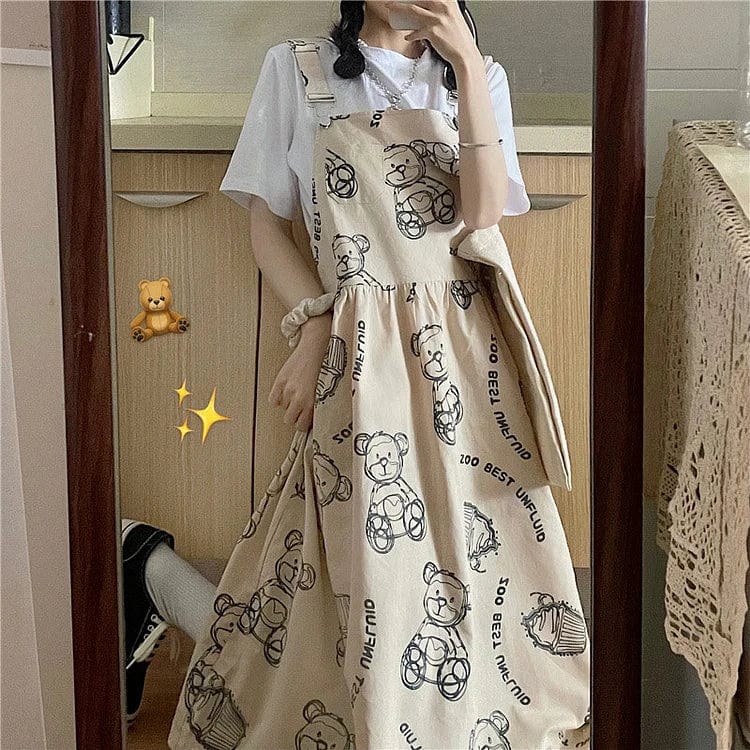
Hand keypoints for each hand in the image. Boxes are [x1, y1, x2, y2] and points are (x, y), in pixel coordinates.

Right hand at [268, 312, 331, 431]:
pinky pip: (273, 400)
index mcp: (312, 403)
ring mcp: (288, 389)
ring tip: (297, 396)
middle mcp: (299, 398)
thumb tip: (314, 416)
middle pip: (290, 420)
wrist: (319, 345)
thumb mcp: (327, 390)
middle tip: (302, 409)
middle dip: (296, 416)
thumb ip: (318, 404)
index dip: (304, 424)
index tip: (307, 420)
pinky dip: (278, 398)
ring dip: (288, 405)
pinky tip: (286, 393)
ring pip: (283, 409)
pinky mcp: (280, 380)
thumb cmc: (327, 365)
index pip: (301, 426)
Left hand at [383, 0, 477, 66]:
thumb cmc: (459, 38)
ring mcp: (437, 18)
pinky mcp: (433, 31)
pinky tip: (408, 36)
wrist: (464, 54)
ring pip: (412, 9)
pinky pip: (416, 32)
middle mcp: (443, 6)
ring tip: (389, 8)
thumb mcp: (453, 16)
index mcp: (448, 0)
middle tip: (391, 0)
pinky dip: (410, 34)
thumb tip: (430, 7)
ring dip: (398, 7)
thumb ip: (443, 8)